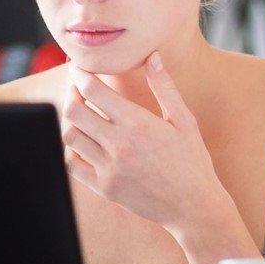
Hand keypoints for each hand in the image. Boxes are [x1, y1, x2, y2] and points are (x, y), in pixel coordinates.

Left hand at [61, 52, 229, 232]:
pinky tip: (83, 142)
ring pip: (70, 136)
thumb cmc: (192, 160)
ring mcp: (109, 169)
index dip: (79, 73)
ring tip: (80, 114)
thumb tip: (153, 56)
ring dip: (70, 121)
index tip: (77, 67)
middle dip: (71, 93)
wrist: (194, 206)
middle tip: (77, 88)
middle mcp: (119, 145)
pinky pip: (73, 165)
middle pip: (74, 110)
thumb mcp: (184, 120)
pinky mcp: (105, 188)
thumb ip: (165, 87)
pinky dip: (71, 150)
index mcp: (137, 123)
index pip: (93, 90)